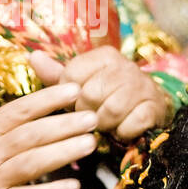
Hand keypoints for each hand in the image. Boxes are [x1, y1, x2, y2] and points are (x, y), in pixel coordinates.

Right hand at [0, 83, 97, 188]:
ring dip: (64, 152)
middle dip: (64, 124)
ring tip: (89, 144)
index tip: (72, 89)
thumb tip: (30, 115)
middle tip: (92, 116)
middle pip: (32, 134)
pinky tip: (73, 187)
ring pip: (33, 162)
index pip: (19, 110)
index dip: (47, 98)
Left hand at [29, 47, 169, 141]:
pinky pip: (130, 125)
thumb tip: (32, 57)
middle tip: (91, 115)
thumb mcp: (81, 82)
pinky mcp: (154, 107)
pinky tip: (122, 129)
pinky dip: (122, 133)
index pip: (72, 75)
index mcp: (104, 55)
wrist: (148, 104)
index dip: (69, 95)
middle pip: (90, 95)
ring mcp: (142, 86)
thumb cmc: (107, 93)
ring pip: (110, 111)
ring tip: (105, 122)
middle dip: (85, 112)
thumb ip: (56, 73)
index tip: (77, 100)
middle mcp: (125, 66)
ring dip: (104, 124)